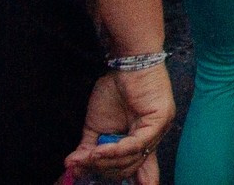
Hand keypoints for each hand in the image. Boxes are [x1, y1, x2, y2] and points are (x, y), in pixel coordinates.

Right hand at [69, 63, 173, 180]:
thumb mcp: (96, 125)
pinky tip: (98, 151)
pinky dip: (116, 150)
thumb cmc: (114, 89)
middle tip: (80, 166)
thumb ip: (90, 148)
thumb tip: (73, 168)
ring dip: (104, 161)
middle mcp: (153, 138)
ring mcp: (159, 130)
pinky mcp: (161, 120)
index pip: (141, 170)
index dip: (133, 182)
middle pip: (129, 168)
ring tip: (85, 158)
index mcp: (142, 141)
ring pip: (132, 159)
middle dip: (102, 169)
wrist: (127, 61)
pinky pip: (137, 144)